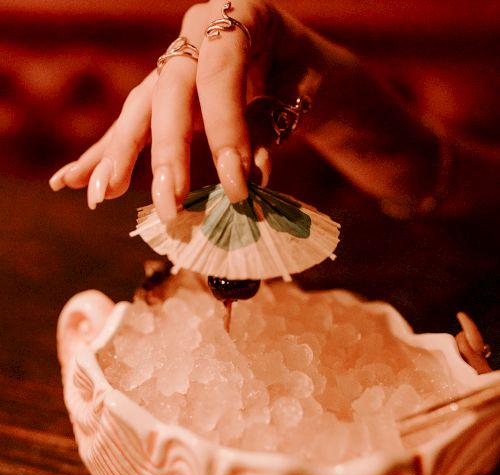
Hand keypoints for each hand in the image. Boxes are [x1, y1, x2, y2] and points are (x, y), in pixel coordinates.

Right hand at [49, 0, 336, 220]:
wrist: (292, 57)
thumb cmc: (299, 73)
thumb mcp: (298, 89)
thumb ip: (268, 124)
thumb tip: (246, 176)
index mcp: (239, 16)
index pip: (219, 75)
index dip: (225, 130)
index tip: (236, 187)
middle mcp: (196, 33)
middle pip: (169, 92)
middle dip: (167, 154)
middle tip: (169, 204)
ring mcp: (172, 62)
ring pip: (140, 108)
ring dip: (118, 155)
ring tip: (101, 194)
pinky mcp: (160, 92)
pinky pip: (131, 122)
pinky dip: (105, 152)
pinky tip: (73, 179)